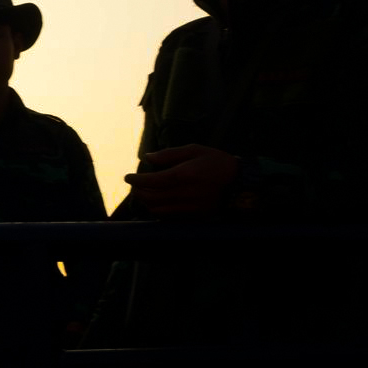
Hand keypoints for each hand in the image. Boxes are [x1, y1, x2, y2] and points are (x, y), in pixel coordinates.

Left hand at [124, 144, 239, 215]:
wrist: (240, 184)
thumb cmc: (217, 162)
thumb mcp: (195, 150)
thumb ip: (170, 154)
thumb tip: (147, 157)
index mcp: (185, 175)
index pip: (152, 181)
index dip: (136, 180)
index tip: (127, 177)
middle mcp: (185, 193)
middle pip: (151, 197)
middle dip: (138, 191)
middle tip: (133, 184)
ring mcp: (190, 207)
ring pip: (157, 210)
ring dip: (145, 202)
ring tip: (142, 193)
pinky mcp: (194, 217)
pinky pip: (168, 217)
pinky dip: (157, 211)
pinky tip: (156, 202)